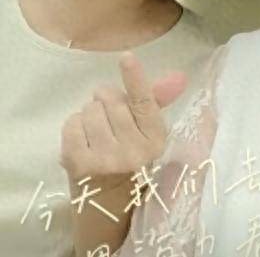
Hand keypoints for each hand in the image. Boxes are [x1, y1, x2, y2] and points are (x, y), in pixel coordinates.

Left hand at [60, 51, 186, 192]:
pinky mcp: (79, 165)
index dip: (134, 78)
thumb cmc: (131, 161)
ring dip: (90, 115)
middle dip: (106, 100)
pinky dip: (74, 127)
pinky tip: (83, 142)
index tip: (126, 57)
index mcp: (155, 140)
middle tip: (109, 117)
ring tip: (97, 132)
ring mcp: (106, 159)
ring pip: (89, 110)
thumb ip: (158, 101)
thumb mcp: (149, 133)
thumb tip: (180, 76)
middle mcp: (133, 151)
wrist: (108, 208)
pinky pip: (72, 124)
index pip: (144, 102)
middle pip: (110, 100)